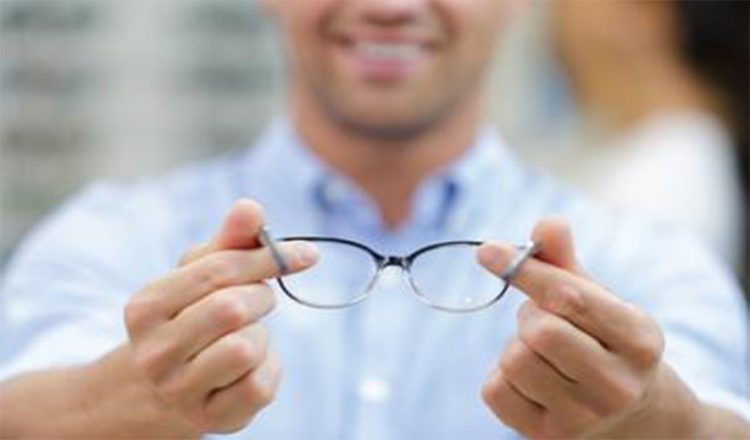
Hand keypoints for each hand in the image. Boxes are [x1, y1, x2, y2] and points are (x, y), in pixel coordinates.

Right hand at [124, 199, 317, 432]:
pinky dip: (269, 368)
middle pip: (233, 307)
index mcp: (145, 307)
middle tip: (258, 301)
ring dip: (261, 336)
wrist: (161, 387)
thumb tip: (250, 207)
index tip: (306, 254)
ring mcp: (179, 391)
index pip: (216, 270)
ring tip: (245, 336)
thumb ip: (228, 241)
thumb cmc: (189, 316)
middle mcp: (154, 352)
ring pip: (247, 347)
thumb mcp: (200, 274)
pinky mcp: (211, 419)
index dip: (267, 257)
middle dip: (260, 297)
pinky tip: (250, 367)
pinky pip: (261, 385)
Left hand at [477, 219, 705, 438]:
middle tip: (543, 320)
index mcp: (638, 338)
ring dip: (516, 345)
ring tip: (541, 351)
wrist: (635, 418)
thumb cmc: (606, 343)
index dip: (523, 269)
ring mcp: (584, 417)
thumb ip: (567, 263)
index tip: (487, 250)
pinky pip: (495, 391)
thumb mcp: (600, 300)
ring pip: (514, 359)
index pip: (569, 297)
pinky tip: (530, 379)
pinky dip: (501, 377)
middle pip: (539, 330)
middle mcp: (617, 383)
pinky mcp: (549, 437)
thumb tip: (548, 225)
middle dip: (530, 315)